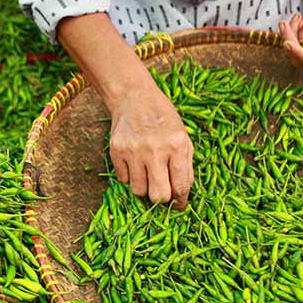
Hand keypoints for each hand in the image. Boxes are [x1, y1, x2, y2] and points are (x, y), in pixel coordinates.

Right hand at [106, 82, 193, 208]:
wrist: (135, 98)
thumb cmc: (164, 120)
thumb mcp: (183, 138)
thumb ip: (186, 167)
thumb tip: (182, 195)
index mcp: (176, 146)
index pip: (180, 187)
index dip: (180, 201)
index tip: (178, 204)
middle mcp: (155, 150)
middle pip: (158, 196)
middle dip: (161, 199)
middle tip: (162, 191)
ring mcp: (133, 151)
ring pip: (138, 191)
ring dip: (144, 187)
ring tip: (148, 174)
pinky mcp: (117, 151)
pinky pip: (123, 180)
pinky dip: (130, 177)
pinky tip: (135, 163)